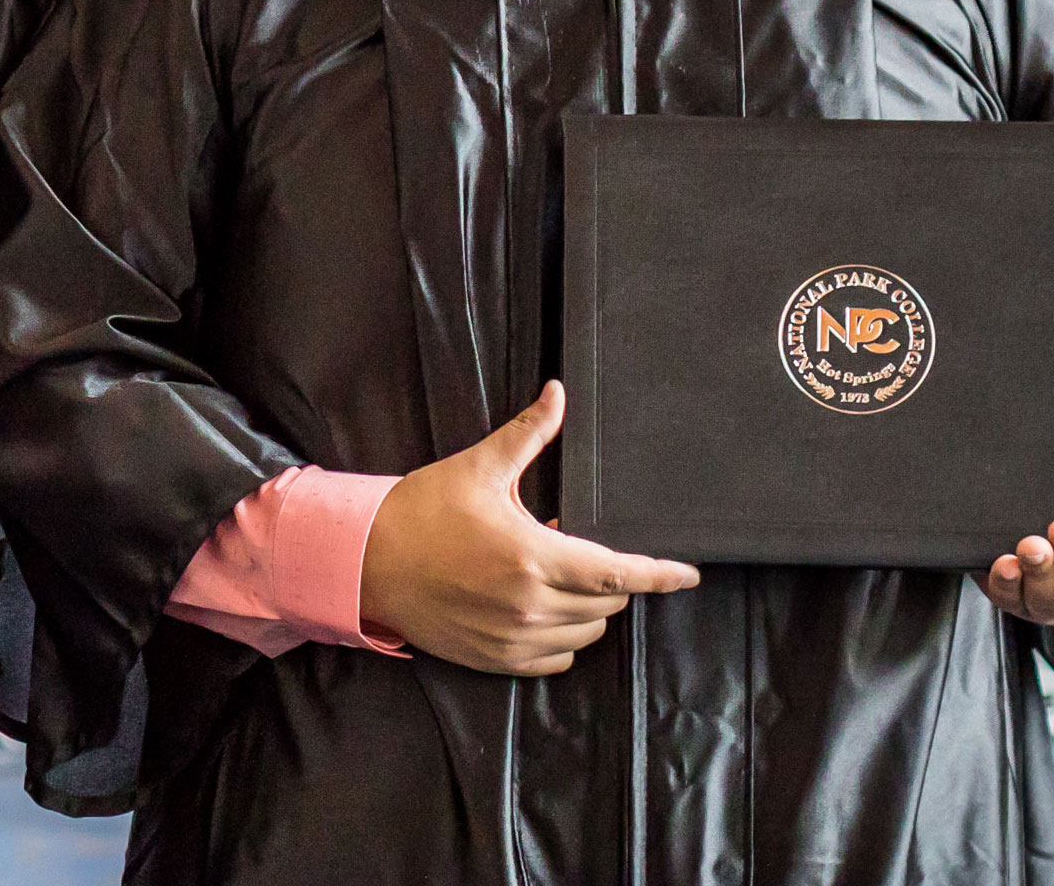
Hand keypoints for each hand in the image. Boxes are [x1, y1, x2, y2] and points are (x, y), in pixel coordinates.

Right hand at [359, 380, 700, 675]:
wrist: (366, 562)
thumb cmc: (420, 512)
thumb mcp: (477, 468)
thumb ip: (528, 435)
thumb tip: (558, 394)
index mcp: (533, 556)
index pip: (618, 573)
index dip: (660, 575)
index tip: (688, 574)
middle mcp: (529, 605)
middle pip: (606, 603)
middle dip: (608, 578)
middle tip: (579, 550)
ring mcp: (513, 638)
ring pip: (586, 633)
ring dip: (587, 608)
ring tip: (556, 577)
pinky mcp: (496, 659)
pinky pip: (556, 659)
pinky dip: (563, 638)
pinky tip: (541, 611)